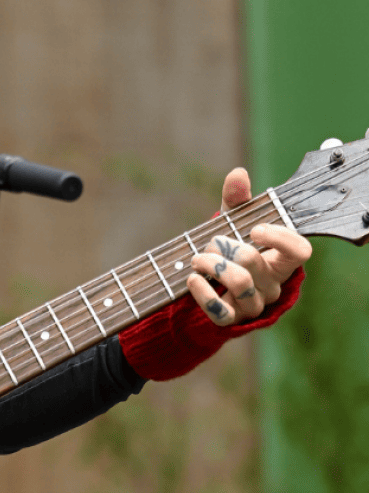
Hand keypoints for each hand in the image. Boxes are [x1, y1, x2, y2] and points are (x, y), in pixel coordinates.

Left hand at [187, 167, 311, 325]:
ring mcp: (253, 304)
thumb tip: (238, 173)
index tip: (255, 228)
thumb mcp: (232, 224)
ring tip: (197, 259)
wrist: (210, 289)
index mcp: (280, 261)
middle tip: (210, 243)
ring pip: (239, 282)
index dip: (280, 238)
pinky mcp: (231, 319)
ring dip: (211, 264)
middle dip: (223, 245)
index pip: (300, 252)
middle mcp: (271, 285)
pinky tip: (192, 278)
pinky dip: (202, 291)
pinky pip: (221, 310)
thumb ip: (237, 200)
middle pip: (253, 260)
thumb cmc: (229, 251)